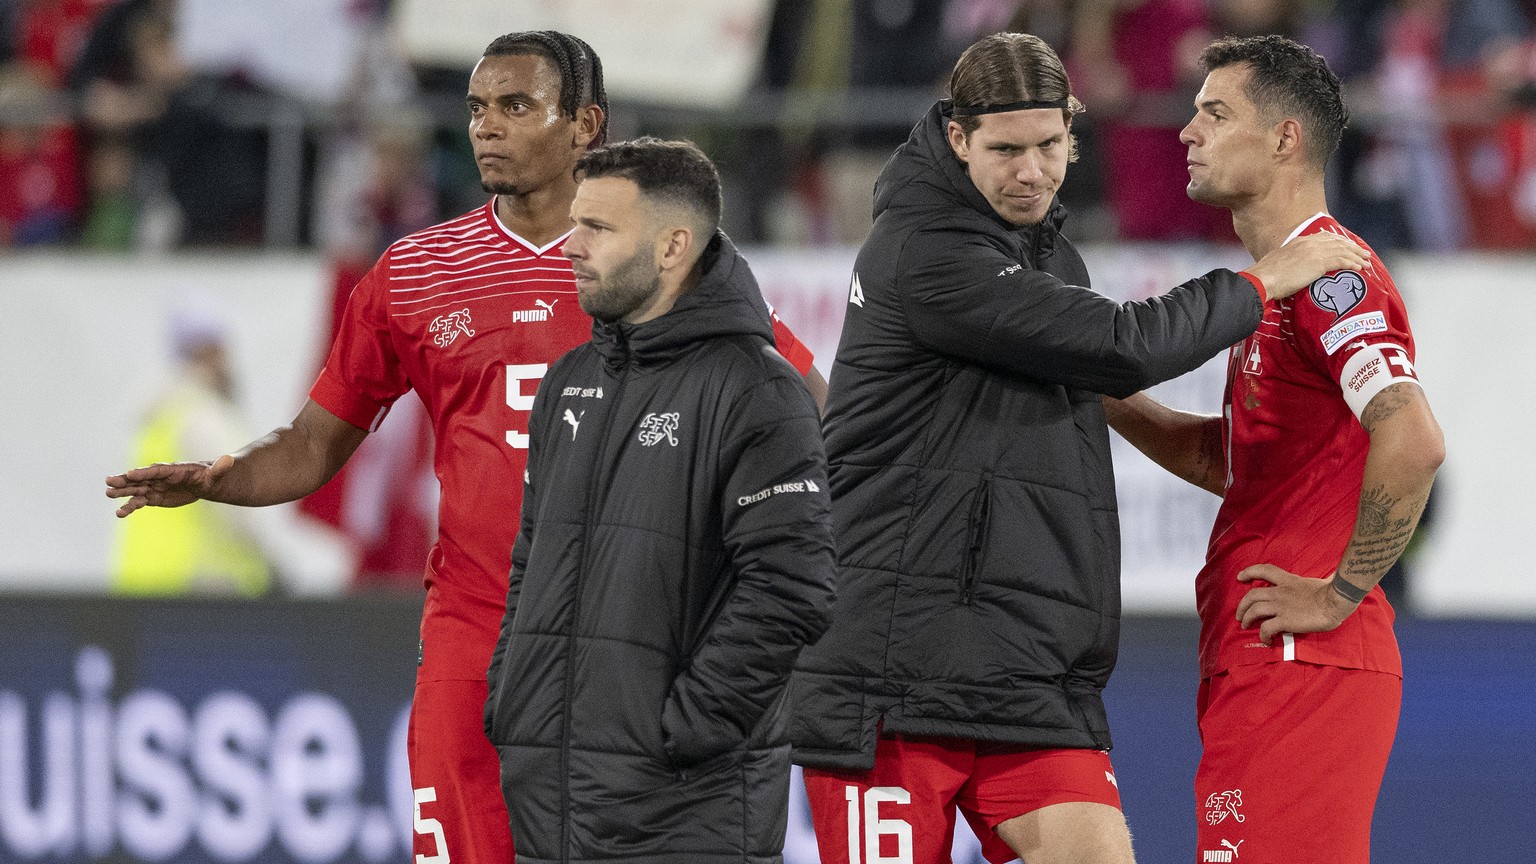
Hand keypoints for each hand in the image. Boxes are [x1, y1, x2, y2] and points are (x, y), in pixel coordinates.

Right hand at [105, 454, 234, 516]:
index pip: (158, 470)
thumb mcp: (218, 474)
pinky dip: (130, 507)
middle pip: (141, 478)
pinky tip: (120, 513)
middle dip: (126, 480)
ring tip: (108, 494)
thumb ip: (220, 467)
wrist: (208, 483)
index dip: (145, 472)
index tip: (131, 473)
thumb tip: (229, 459)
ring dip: (123, 492)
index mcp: (175, 470)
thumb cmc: (213, 476)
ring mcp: (156, 487)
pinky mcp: (155, 497)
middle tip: (109, 482)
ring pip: (136, 490)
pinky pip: (140, 502)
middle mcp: (161, 477)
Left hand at [1234, 564, 1357, 643]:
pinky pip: (1266, 628)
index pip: (1264, 570)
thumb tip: (1333, 575)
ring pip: (1254, 610)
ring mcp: (1281, 606)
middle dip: (1242, 605)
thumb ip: (1319, 578)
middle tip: (1239, 614)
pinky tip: (1266, 640)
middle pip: (1252, 594)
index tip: (1240, 577)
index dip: (1249, 572)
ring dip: (1246, 618)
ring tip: (1245, 625)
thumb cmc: (1333, 591)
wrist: (1336, 601)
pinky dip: (1263, 635)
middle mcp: (1280, 592)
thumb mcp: (1320, 580)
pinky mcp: (1285, 620)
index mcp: (1288, 580)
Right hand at [1242, 233, 1368, 301]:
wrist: (1262, 279)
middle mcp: (1309, 242)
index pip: (1324, 237)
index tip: (1348, 247)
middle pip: (1337, 242)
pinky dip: (1352, 264)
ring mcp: (1314, 251)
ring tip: (1367, 263)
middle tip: (1364, 254)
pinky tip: (1359, 269)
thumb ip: (1290, 262)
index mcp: (1299, 241)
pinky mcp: (1319, 263)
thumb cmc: (1266, 277)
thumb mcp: (1278, 263)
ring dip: (1357, 257)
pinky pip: (1342, 261)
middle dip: (1353, 248)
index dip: (1339, 242)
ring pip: (1343, 251)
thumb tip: (1294, 271)